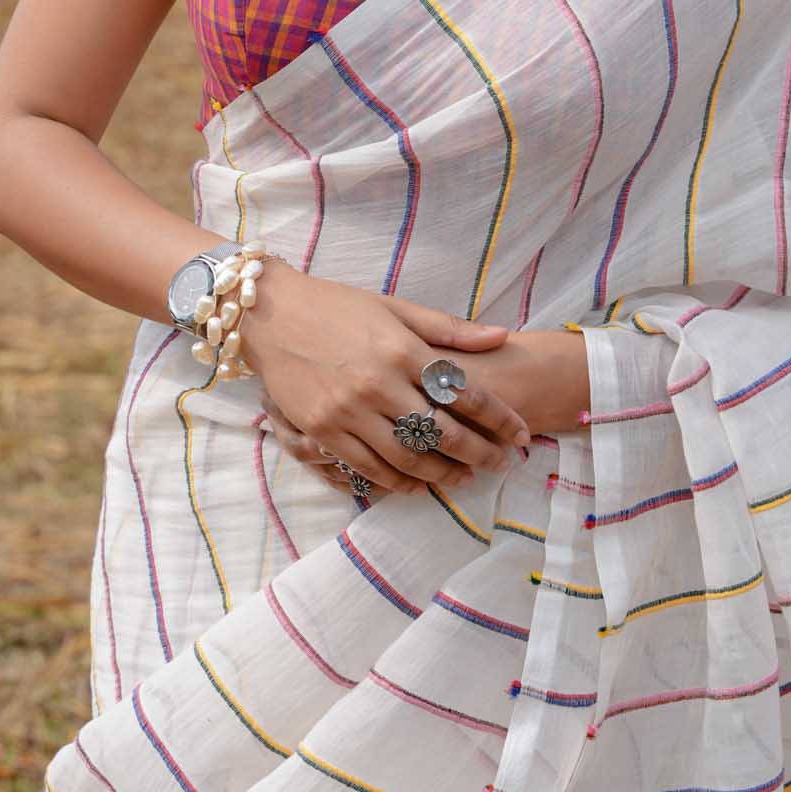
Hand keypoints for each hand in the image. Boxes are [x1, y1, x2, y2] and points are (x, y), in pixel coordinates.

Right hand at [239, 263, 532, 494]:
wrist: (270, 314)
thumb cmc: (337, 306)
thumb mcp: (394, 307)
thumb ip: (447, 329)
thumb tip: (501, 336)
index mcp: (401, 349)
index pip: (463, 391)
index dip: (498, 417)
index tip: (520, 433)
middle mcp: (377, 384)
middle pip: (442, 432)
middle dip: (480, 453)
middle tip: (502, 465)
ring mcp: (347, 411)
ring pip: (407, 457)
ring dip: (443, 474)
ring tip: (466, 478)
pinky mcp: (320, 431)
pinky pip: (368, 468)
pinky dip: (399, 482)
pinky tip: (420, 485)